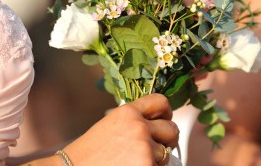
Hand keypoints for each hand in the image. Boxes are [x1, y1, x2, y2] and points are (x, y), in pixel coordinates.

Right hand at [63, 93, 178, 165]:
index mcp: (128, 111)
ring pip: (167, 151)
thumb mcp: (111, 125)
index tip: (165, 119)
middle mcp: (138, 126)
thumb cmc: (89, 151)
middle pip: (171, 128)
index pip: (160, 101)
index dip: (166, 111)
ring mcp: (144, 148)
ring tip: (139, 160)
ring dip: (159, 157)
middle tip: (159, 146)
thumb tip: (156, 123)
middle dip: (168, 138)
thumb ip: (134, 120)